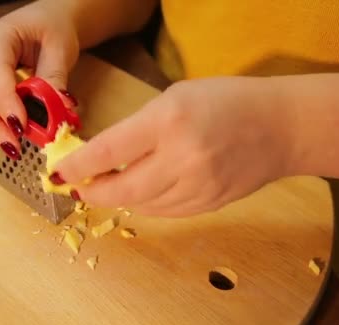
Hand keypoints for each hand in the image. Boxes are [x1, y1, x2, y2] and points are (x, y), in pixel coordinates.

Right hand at [0, 1, 78, 158]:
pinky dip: (4, 125)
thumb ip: (54, 78)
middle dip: (0, 125)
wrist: (49, 22)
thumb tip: (56, 108)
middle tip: (17, 148)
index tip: (20, 125)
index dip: (6, 102)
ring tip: (19, 149)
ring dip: (1, 130)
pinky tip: (16, 140)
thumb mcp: (60, 49)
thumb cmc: (54, 28)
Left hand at [52, 77, 294, 216]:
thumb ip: (138, 128)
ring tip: (108, 185)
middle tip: (77, 186)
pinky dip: (145, 203)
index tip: (58, 173)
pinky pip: (163, 212)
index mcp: (168, 121)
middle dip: (91, 191)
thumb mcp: (174, 98)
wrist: (280, 127)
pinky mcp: (207, 205)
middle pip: (120, 190)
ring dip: (118, 197)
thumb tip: (102, 158)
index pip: (108, 152)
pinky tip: (142, 190)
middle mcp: (182, 158)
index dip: (76, 166)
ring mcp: (197, 187)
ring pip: (140, 205)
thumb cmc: (225, 101)